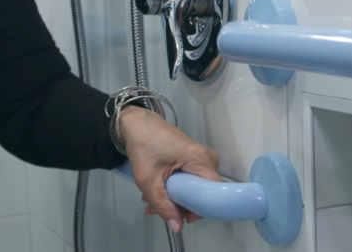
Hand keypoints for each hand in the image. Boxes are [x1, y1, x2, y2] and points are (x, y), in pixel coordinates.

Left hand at [118, 106, 221, 232]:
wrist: (137, 123)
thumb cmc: (143, 146)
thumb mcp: (148, 180)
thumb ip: (162, 205)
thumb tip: (177, 227)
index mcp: (200, 159)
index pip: (213, 191)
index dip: (200, 208)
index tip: (182, 217)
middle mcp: (208, 158)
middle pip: (204, 191)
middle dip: (182, 205)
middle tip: (158, 209)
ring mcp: (203, 157)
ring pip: (197, 187)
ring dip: (176, 198)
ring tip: (152, 202)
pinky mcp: (195, 158)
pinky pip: (193, 179)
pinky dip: (177, 188)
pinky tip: (158, 192)